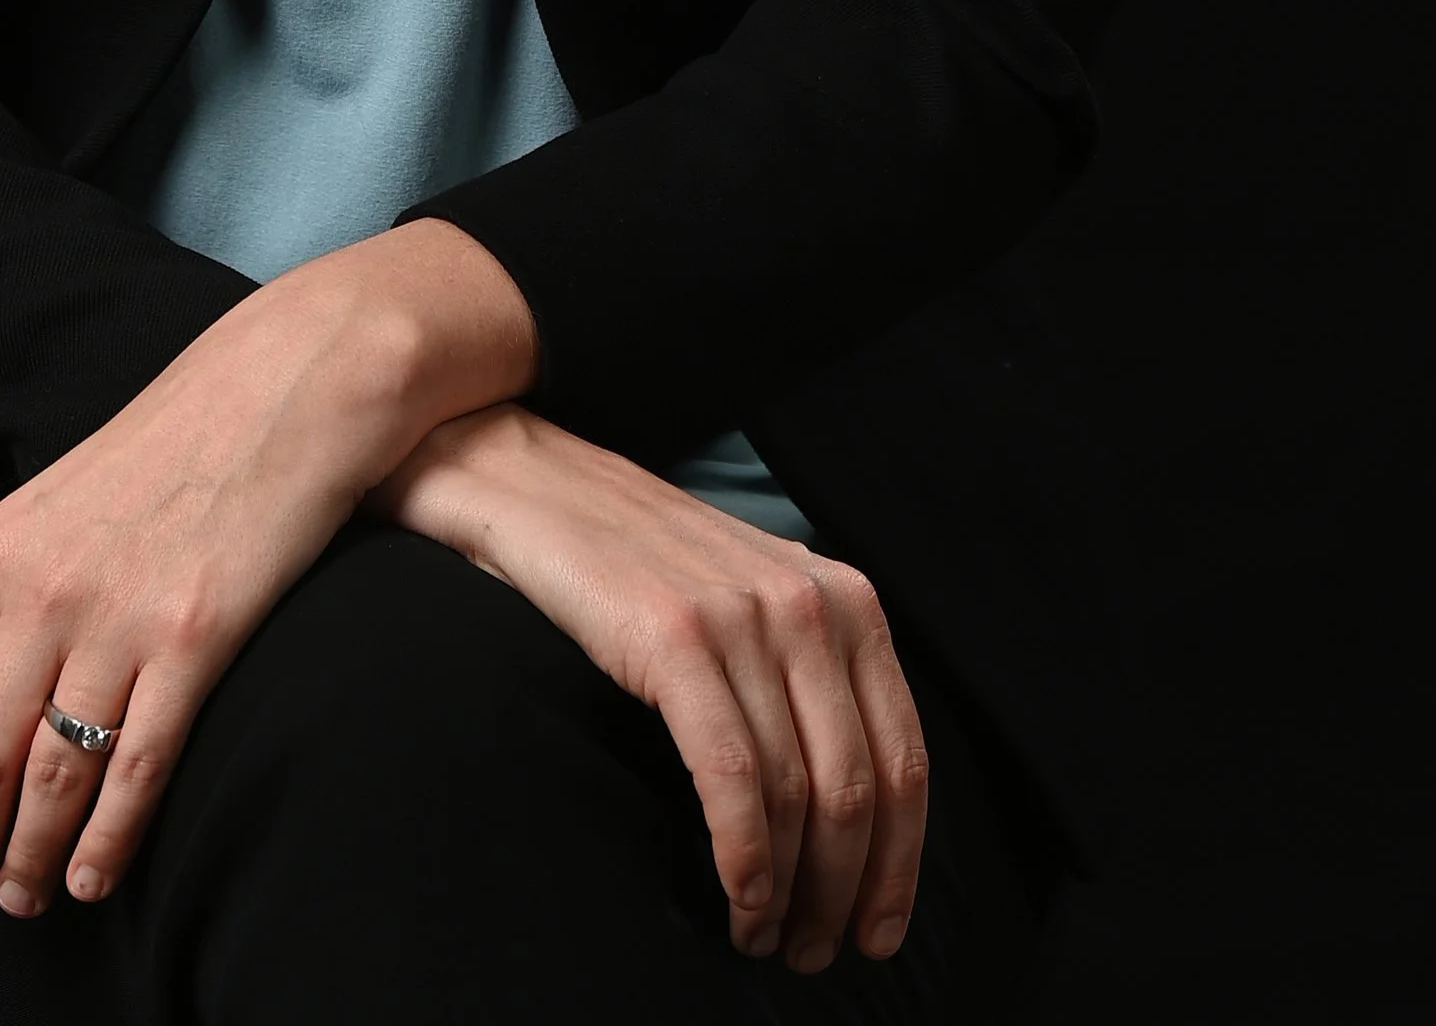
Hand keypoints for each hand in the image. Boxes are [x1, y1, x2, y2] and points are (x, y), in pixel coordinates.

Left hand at [0, 219, 534, 922]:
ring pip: (49, 777)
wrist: (280, 386)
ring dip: (26, 857)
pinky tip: (94, 877)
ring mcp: (118, 616)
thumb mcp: (57, 499)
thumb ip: (7, 587)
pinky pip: (135, 769)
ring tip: (20, 899)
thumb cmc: (170, 444)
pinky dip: (106, 841)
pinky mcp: (195, 638)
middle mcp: (42, 588)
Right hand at [375, 405, 926, 974]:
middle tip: (815, 953)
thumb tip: (849, 815)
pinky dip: (744, 857)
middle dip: (845, 891)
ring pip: (800, 792)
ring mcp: (744, 615)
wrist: (530, 481)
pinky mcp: (676, 635)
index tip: (878, 929)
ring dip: (791, 891)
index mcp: (846, 597)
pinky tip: (736, 898)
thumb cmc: (637, 561)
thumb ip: (808, 677)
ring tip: (765, 939)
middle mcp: (810, 603)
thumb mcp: (752, 602)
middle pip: (860, 787)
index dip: (901, 862)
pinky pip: (733, 776)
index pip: (905, 756)